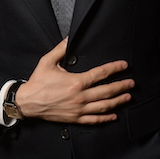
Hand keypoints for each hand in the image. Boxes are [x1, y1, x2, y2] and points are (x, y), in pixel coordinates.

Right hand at [16, 37, 133, 123]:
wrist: (27, 103)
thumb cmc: (37, 82)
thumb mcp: (47, 62)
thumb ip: (60, 49)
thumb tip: (69, 38)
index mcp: (76, 82)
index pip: (101, 74)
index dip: (114, 68)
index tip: (124, 65)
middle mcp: (80, 97)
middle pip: (107, 91)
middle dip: (121, 86)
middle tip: (132, 83)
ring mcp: (78, 109)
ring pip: (103, 106)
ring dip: (118, 101)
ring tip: (127, 97)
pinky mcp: (75, 118)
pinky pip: (94, 120)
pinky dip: (105, 118)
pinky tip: (114, 116)